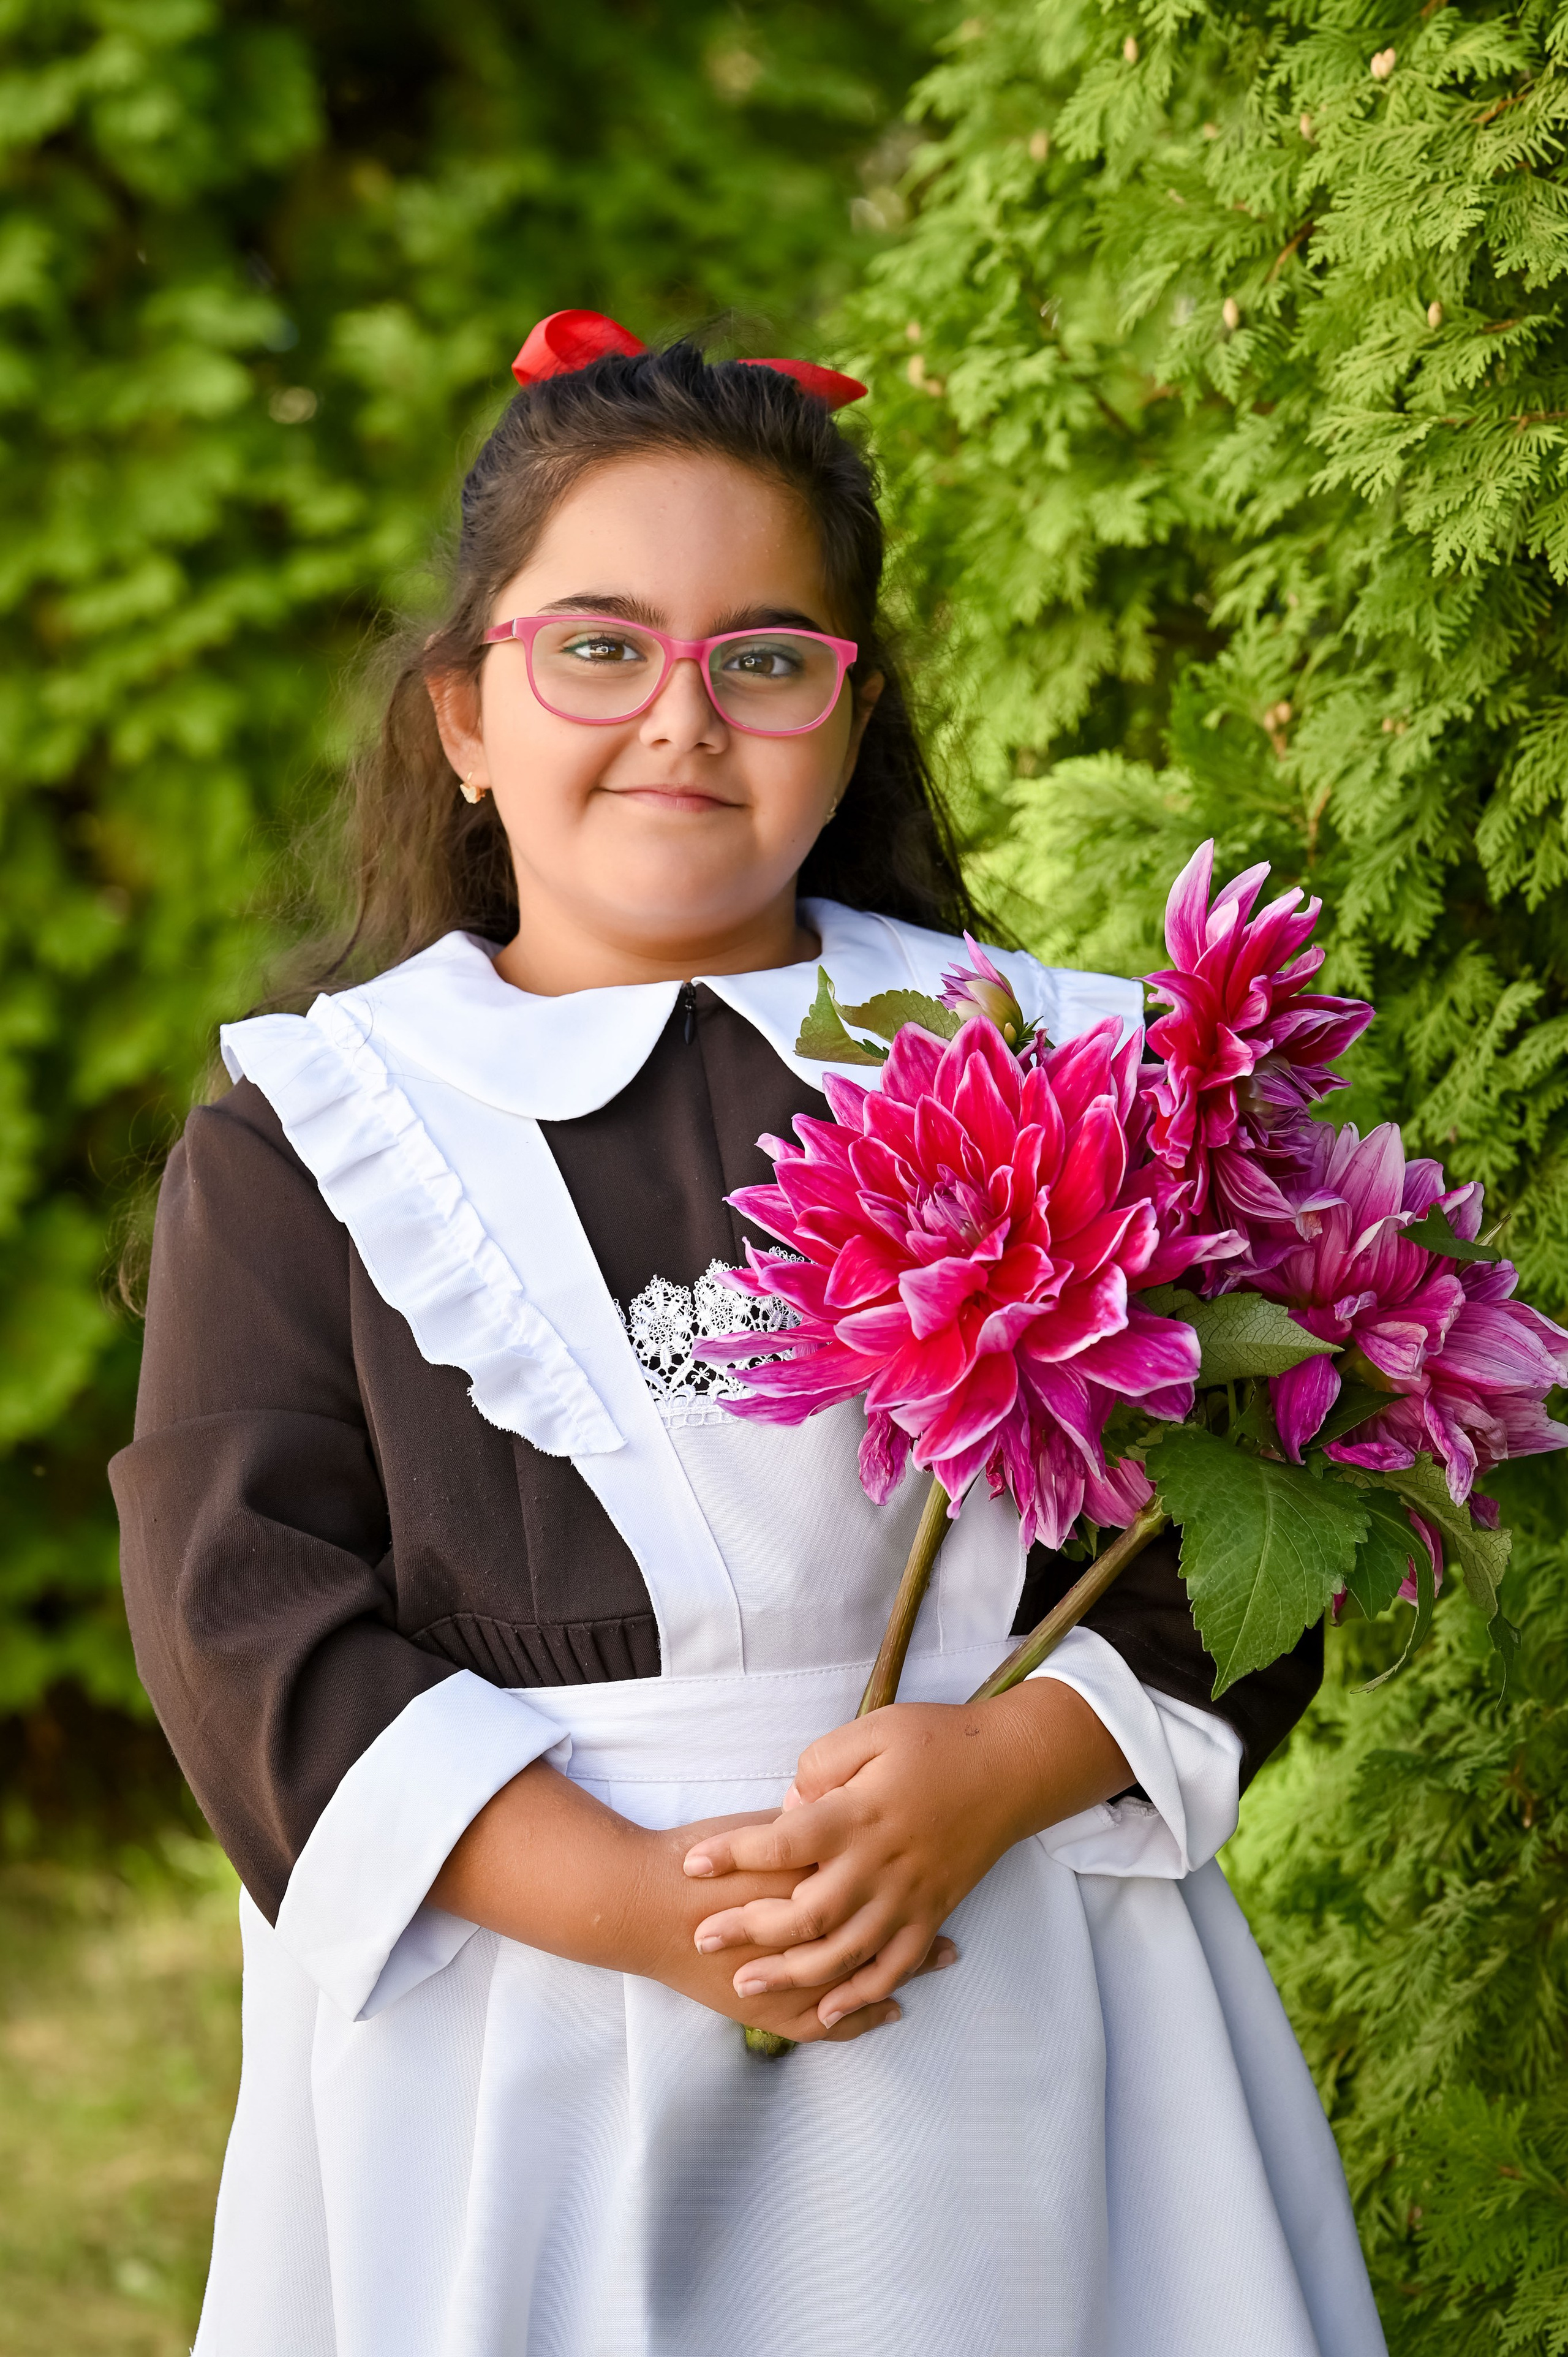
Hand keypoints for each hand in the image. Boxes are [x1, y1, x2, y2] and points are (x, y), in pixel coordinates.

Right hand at [427, 1771, 904, 2041]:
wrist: (637, 1900)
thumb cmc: (692, 1857)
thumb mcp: (754, 1826)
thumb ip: (802, 1825)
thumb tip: (844, 1812)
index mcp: (801, 1875)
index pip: (874, 1876)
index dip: (914, 1872)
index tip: (947, 1863)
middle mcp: (803, 1928)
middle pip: (880, 1930)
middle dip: (921, 1927)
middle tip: (958, 1925)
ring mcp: (786, 1974)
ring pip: (861, 1978)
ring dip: (904, 1970)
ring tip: (943, 1958)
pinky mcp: (764, 2005)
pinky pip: (824, 2021)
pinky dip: (858, 2018)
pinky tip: (888, 2011)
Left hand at [679, 1683, 1129, 2029]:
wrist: (1013, 1767)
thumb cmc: (938, 1740)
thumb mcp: (873, 1729)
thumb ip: (821, 1766)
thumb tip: (789, 1807)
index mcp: (860, 1815)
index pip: (781, 1842)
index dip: (732, 1855)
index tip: (691, 1864)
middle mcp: (881, 1864)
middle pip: (805, 1912)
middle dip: (748, 1928)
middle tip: (701, 1936)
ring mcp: (909, 1897)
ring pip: (843, 1952)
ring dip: (791, 1973)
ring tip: (745, 1982)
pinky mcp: (932, 1915)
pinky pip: (894, 1967)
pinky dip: (860, 1995)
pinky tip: (825, 2011)